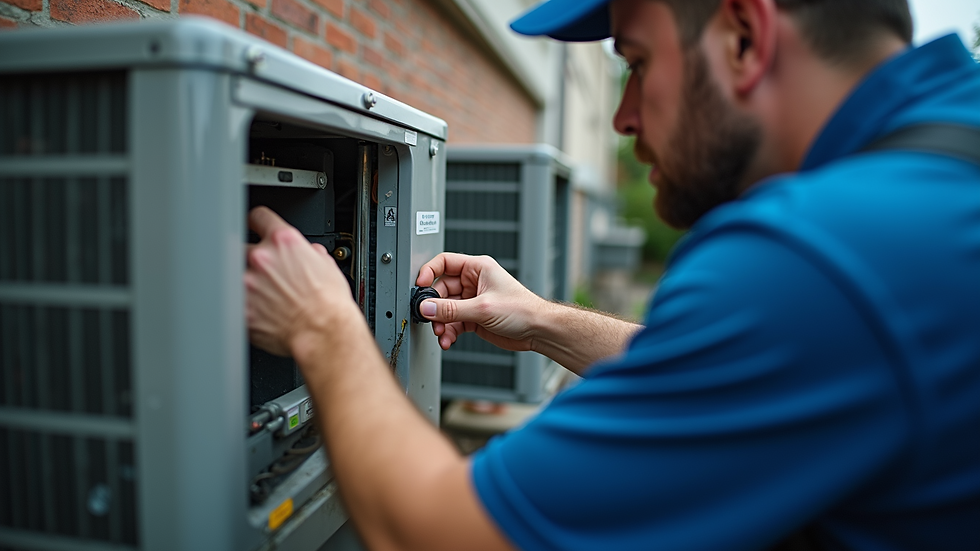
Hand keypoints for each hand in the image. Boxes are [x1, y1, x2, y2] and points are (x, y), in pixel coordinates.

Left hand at [245, 206, 360, 356]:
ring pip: (235, 276)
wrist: (324, 331)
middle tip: (266, 273)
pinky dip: (244, 307)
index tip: (255, 228)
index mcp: (283, 241)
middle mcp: (261, 257)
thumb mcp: (327, 265)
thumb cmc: (330, 302)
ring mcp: (247, 283)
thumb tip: (307, 253)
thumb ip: (309, 252)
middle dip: (251, 258)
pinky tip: (261, 313)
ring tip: (265, 297)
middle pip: (241, 246)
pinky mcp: (241, 308)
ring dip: (246, 284)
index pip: (259, 216)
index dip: (258, 222)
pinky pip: (234, 302)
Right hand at [415, 253, 546, 350]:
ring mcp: (472, 301)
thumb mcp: (482, 308)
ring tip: (441, 334)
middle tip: (430, 319)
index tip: (419, 286)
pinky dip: (448, 332)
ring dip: (440, 323)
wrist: (538, 331)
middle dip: (434, 307)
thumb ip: (451, 309)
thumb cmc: (523, 310)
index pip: (444, 262)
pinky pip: (453, 323)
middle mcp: (473, 282)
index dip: (428, 272)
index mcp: (477, 268)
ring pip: (445, 309)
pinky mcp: (474, 318)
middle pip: (441, 290)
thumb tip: (427, 307)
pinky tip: (448, 340)